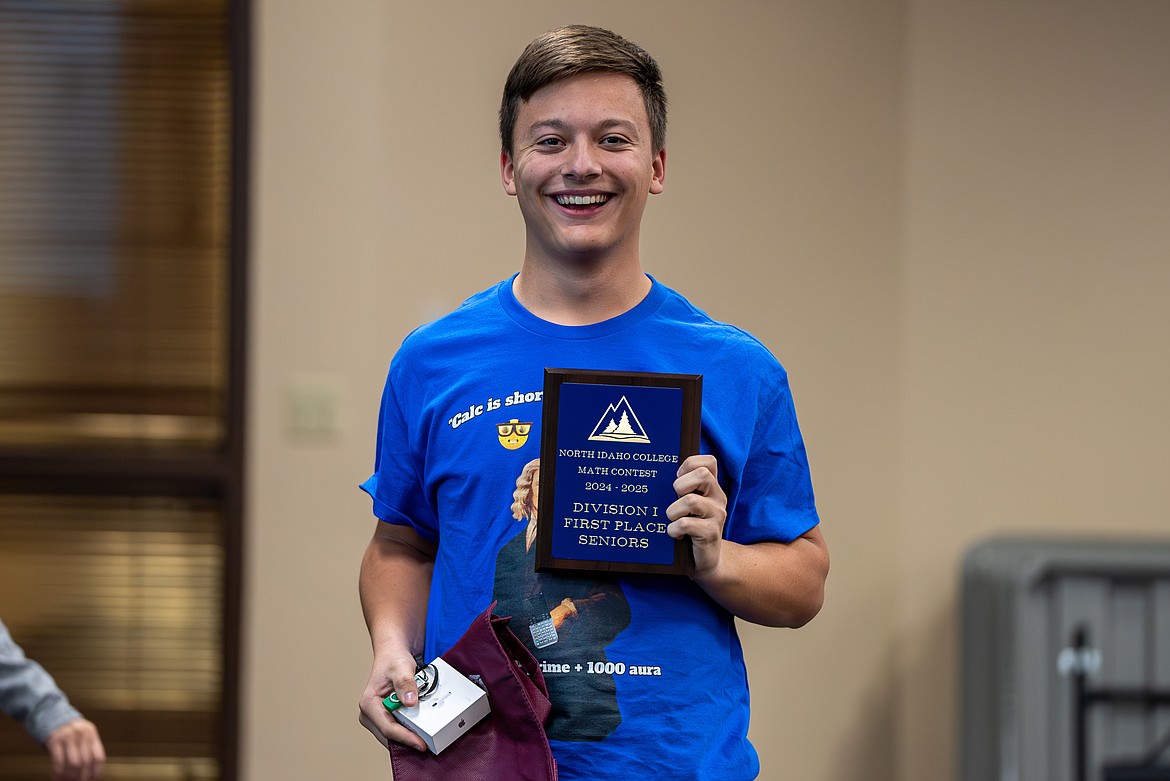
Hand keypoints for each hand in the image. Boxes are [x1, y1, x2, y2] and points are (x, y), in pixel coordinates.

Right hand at [44, 718, 104, 780]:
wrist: (49, 712)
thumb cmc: (67, 727)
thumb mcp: (82, 733)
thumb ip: (88, 747)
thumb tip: (92, 772)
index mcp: (91, 733)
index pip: (98, 757)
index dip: (96, 772)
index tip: (92, 780)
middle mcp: (81, 734)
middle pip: (86, 762)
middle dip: (82, 777)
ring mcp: (67, 736)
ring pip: (73, 764)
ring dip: (70, 777)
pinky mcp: (54, 740)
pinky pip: (58, 762)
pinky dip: (57, 774)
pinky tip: (56, 778)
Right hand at [357, 651, 428, 751]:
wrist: (393, 655)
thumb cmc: (393, 660)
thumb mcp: (401, 667)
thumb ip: (405, 683)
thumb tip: (410, 702)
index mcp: (368, 704)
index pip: (387, 728)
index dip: (405, 737)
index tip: (421, 744)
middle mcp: (370, 714)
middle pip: (390, 736)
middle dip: (408, 740)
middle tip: (429, 744)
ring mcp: (378, 718)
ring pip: (395, 736)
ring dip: (410, 736)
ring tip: (428, 738)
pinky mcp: (387, 718)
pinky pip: (399, 729)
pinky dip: (410, 730)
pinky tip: (423, 731)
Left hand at [666, 454, 727, 575]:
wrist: (706, 560)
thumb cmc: (690, 529)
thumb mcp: (688, 506)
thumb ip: (681, 489)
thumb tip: (657, 473)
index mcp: (712, 487)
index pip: (709, 462)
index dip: (690, 463)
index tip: (677, 476)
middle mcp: (718, 497)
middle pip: (702, 475)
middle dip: (681, 485)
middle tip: (675, 498)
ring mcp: (716, 515)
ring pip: (690, 501)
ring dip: (673, 511)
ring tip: (672, 520)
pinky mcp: (711, 533)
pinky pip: (685, 524)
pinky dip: (673, 530)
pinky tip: (676, 535)